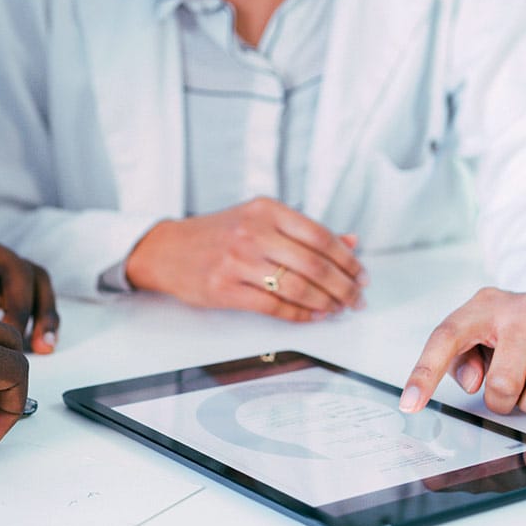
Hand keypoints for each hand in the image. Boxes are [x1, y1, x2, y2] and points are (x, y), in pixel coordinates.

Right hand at [124, 197, 366, 320]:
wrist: (166, 250)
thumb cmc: (215, 235)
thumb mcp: (258, 220)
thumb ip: (303, 232)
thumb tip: (349, 242)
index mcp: (265, 210)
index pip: (320, 235)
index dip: (346, 259)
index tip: (360, 274)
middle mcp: (252, 233)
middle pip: (314, 264)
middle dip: (342, 286)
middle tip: (356, 298)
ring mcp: (237, 262)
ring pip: (297, 288)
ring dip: (326, 303)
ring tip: (338, 309)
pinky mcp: (225, 289)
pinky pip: (274, 306)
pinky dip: (299, 314)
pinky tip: (312, 315)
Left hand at [400, 288, 525, 414]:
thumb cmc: (517, 327)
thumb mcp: (480, 333)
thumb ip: (462, 359)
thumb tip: (475, 383)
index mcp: (485, 305)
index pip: (446, 338)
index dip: (424, 375)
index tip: (410, 406)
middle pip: (503, 384)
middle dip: (502, 402)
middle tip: (507, 391)